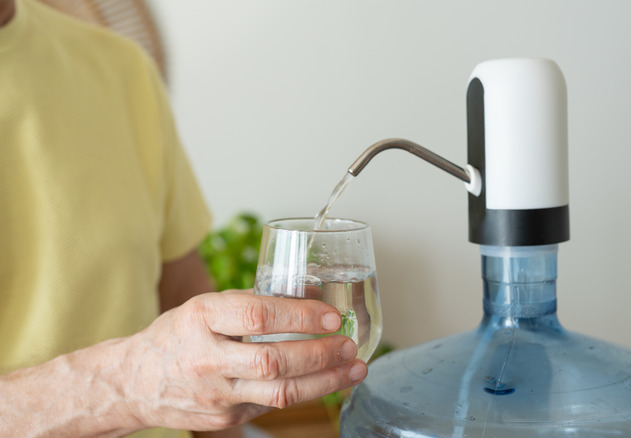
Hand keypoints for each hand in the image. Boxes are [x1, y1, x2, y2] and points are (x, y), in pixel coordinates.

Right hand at [123, 289, 366, 430]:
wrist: (134, 382)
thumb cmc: (177, 336)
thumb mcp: (204, 307)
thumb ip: (250, 303)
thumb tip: (306, 296)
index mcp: (202, 319)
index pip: (258, 316)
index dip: (300, 316)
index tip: (331, 316)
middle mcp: (207, 358)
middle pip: (274, 360)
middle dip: (321, 354)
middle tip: (349, 344)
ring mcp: (217, 394)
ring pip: (280, 393)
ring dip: (326, 381)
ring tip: (355, 369)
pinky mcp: (225, 419)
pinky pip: (272, 406)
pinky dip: (304, 393)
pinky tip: (327, 383)